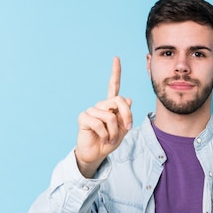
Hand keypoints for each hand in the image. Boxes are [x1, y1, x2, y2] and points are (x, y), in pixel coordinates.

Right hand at [75, 57, 132, 177]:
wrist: (97, 154)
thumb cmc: (109, 141)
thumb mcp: (122, 129)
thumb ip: (125, 115)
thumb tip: (129, 99)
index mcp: (111, 106)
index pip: (113, 86)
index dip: (115, 72)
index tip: (116, 58)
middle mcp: (101, 105)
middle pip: (118, 100)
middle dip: (127, 115)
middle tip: (127, 128)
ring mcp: (91, 110)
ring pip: (110, 116)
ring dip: (114, 131)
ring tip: (110, 138)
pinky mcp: (83, 118)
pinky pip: (99, 123)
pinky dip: (105, 134)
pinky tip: (102, 138)